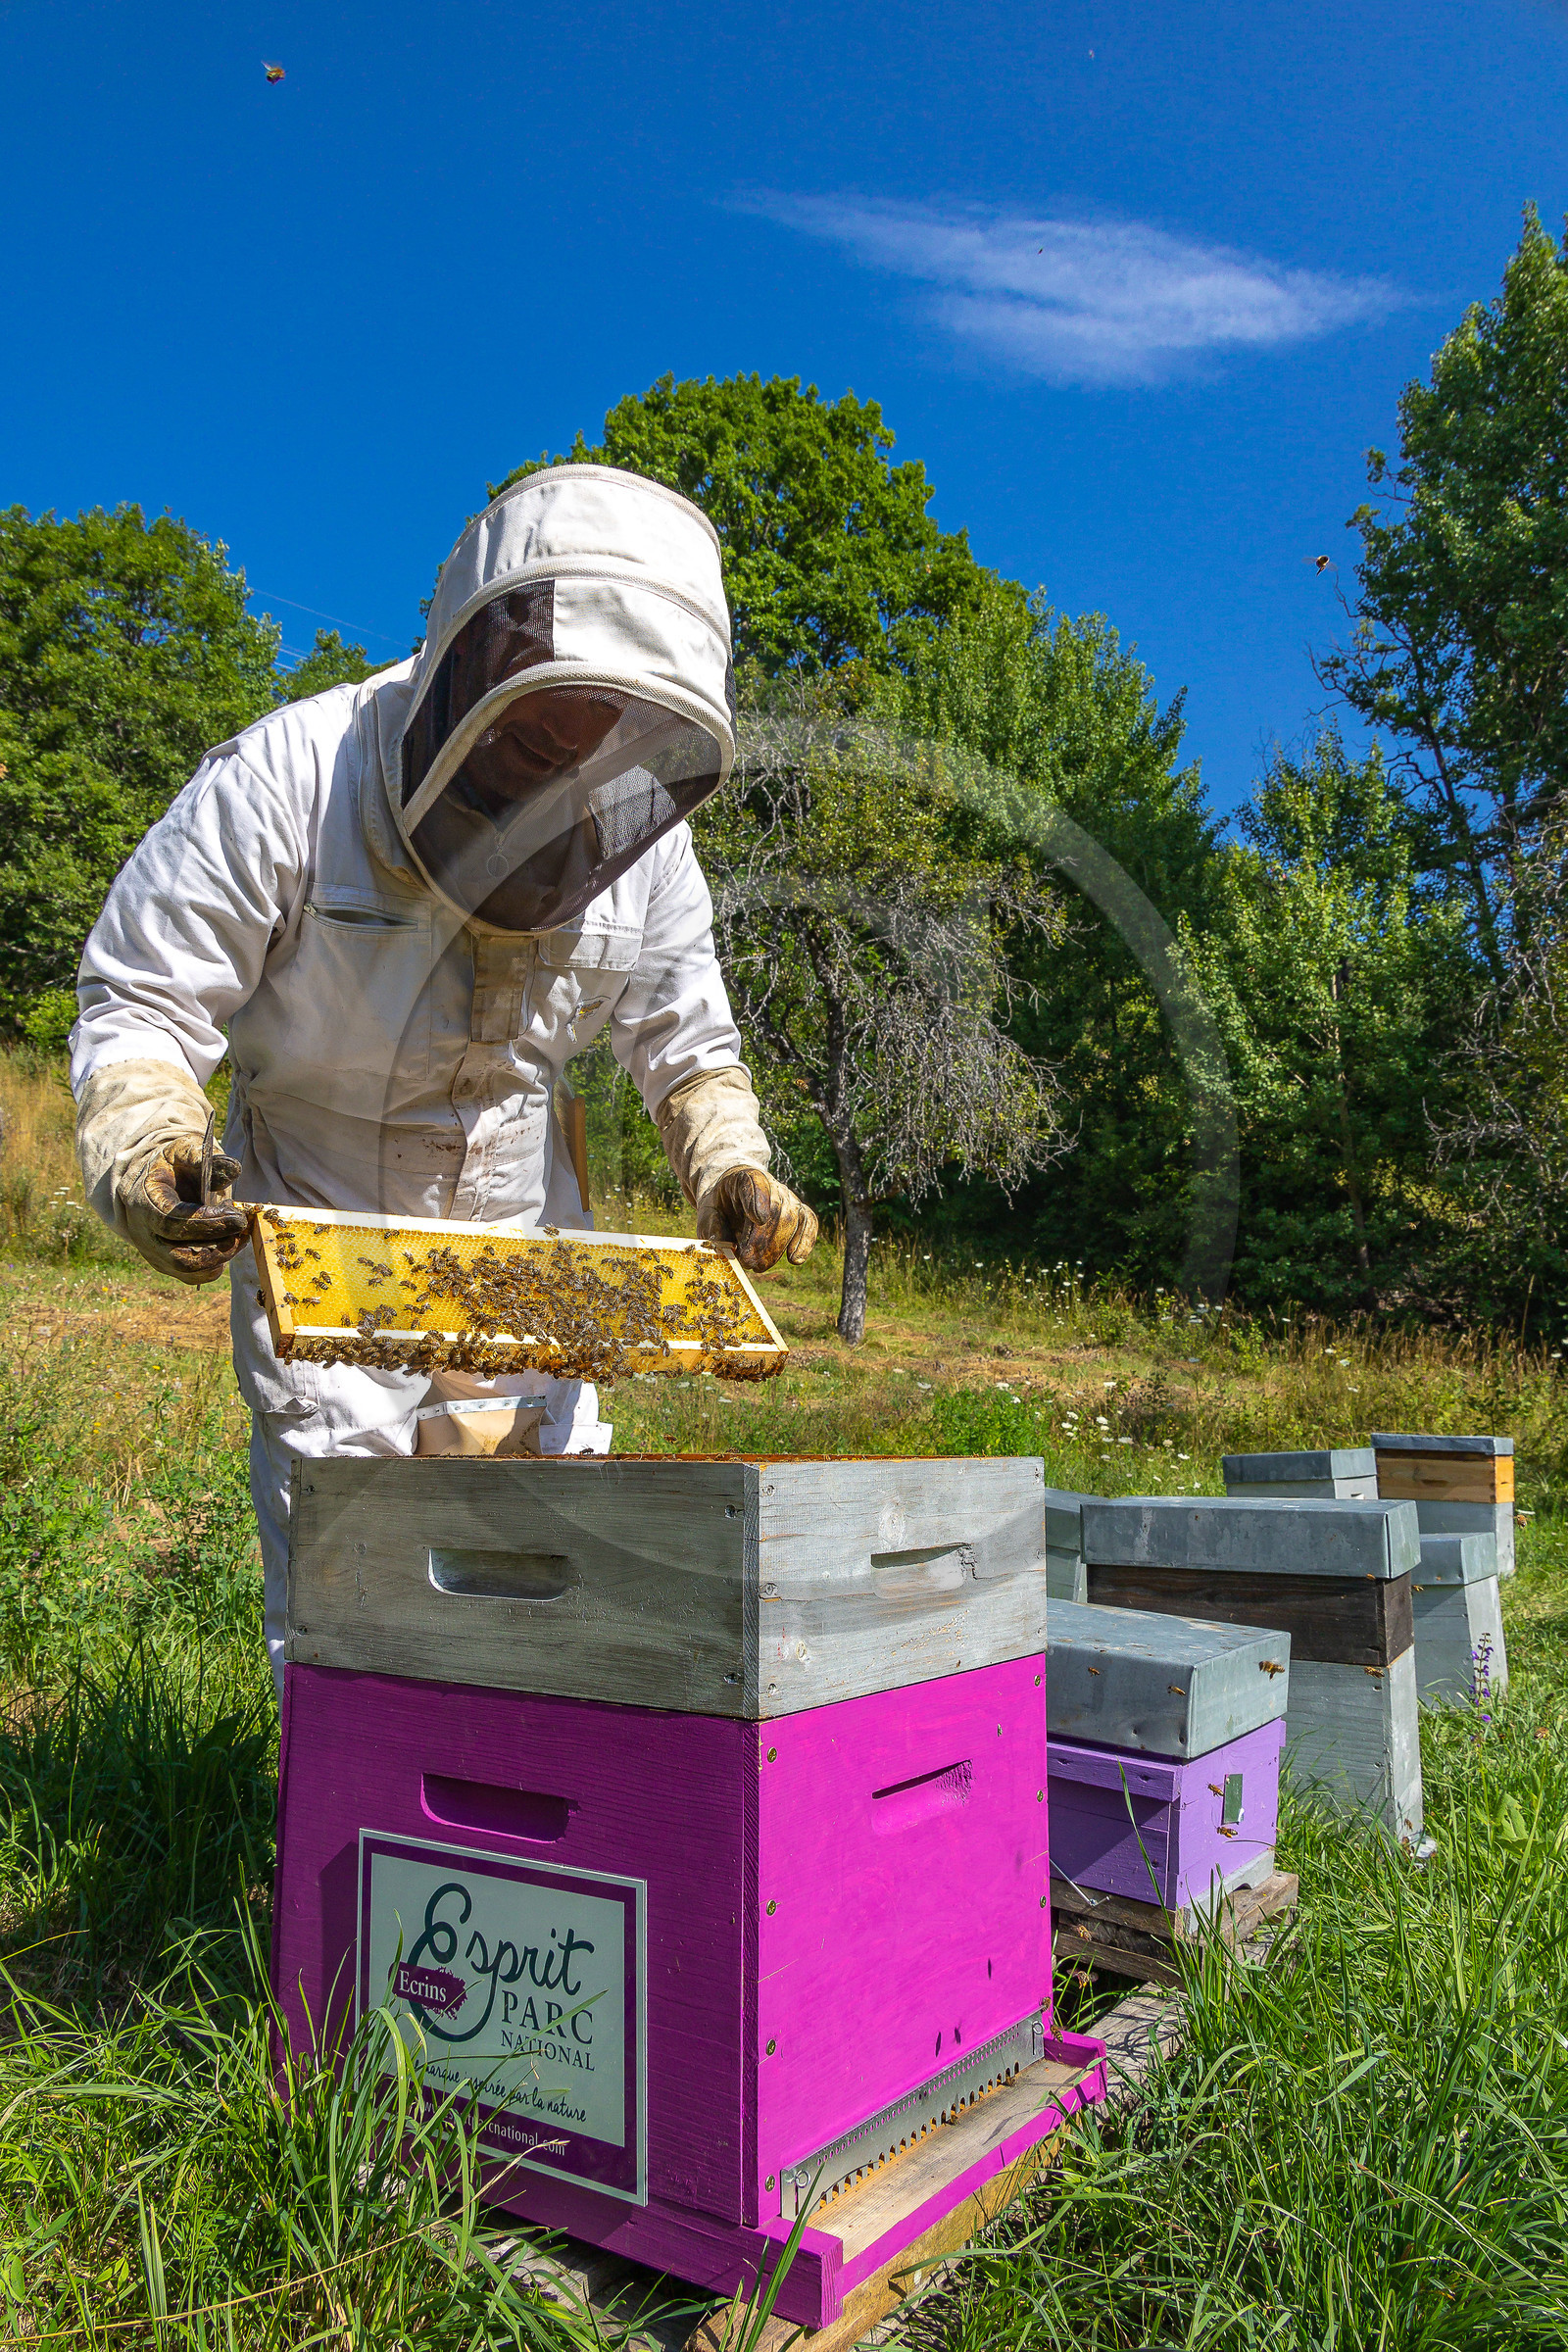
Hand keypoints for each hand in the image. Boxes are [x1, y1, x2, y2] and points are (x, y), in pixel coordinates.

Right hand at [123, 1136, 250, 1286]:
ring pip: (187, 1271)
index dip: (208, 1224)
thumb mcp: (182, 1151)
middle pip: (178, 1257)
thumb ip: (204, 1158)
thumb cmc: (170, 1167)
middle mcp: (143, 1233)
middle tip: (242, 1230)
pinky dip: (215, 1266)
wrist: (151, 1183)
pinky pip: (191, 1276)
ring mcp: (152, 1252)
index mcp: (144, 1202)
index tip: (237, 1217)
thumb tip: (233, 1169)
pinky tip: (229, 1245)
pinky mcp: (165, 1264)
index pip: (173, 1223)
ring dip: (220, 1258)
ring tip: (239, 1236)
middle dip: (217, 1247)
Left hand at [696, 1167, 817, 1272]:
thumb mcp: (707, 1212)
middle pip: (775, 1208)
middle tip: (748, 1262)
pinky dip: (805, 1242)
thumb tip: (728, 1248)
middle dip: (762, 1240)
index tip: (758, 1219)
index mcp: (744, 1177)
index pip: (755, 1182)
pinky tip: (795, 1259)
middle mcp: (772, 1184)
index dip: (759, 1200)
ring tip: (758, 1266)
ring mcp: (788, 1197)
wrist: (734, 1196)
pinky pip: (809, 1223)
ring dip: (776, 1248)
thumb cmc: (721, 1205)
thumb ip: (713, 1227)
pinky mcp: (800, 1211)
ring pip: (792, 1219)